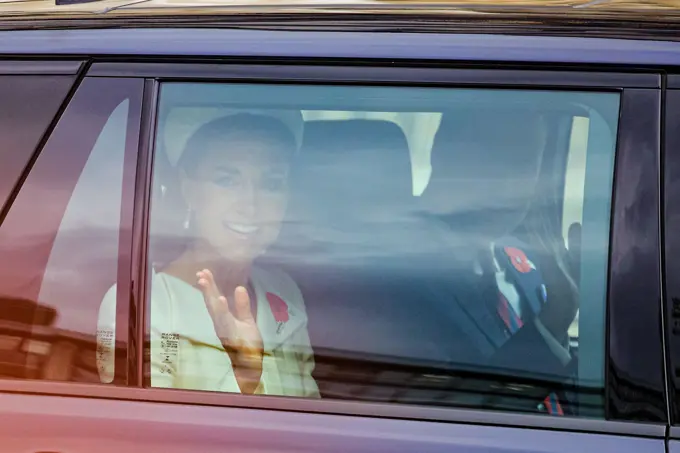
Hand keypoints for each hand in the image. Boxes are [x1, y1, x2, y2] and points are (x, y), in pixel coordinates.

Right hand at [197, 269, 263, 392]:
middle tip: (201, 273)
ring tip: (206, 283)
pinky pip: (226, 323)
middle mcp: (220, 323)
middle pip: (212, 303)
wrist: (251, 365)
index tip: (204, 272)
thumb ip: (242, 305)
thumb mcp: (247, 320)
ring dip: (210, 297)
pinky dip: (222, 312)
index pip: (215, 299)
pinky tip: (219, 301)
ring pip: (216, 312)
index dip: (209, 286)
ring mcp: (225, 331)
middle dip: (207, 288)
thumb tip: (239, 287)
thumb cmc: (247, 343)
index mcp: (223, 318)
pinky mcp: (231, 337)